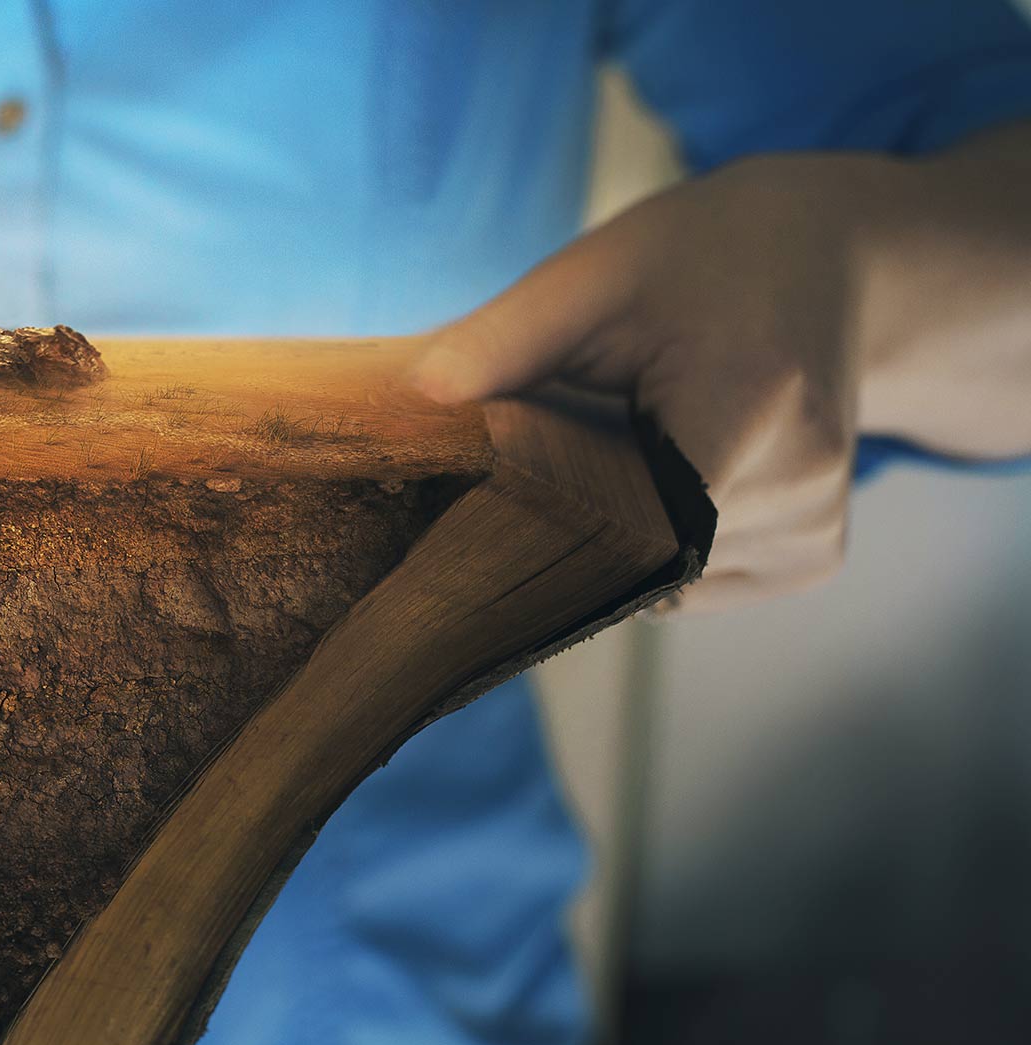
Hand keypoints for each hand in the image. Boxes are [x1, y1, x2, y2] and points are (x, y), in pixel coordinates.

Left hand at [409, 124, 1030, 612]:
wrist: (838, 259)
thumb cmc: (708, 258)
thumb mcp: (599, 272)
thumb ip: (504, 339)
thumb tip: (410, 400)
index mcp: (754, 410)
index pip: (623, 527)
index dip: (540, 520)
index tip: (484, 492)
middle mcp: (801, 489)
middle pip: (632, 558)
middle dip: (564, 521)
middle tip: (538, 451)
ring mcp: (813, 534)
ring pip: (655, 581)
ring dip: (609, 530)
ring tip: (617, 444)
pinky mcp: (810, 559)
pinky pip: (689, 584)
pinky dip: (651, 543)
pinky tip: (659, 475)